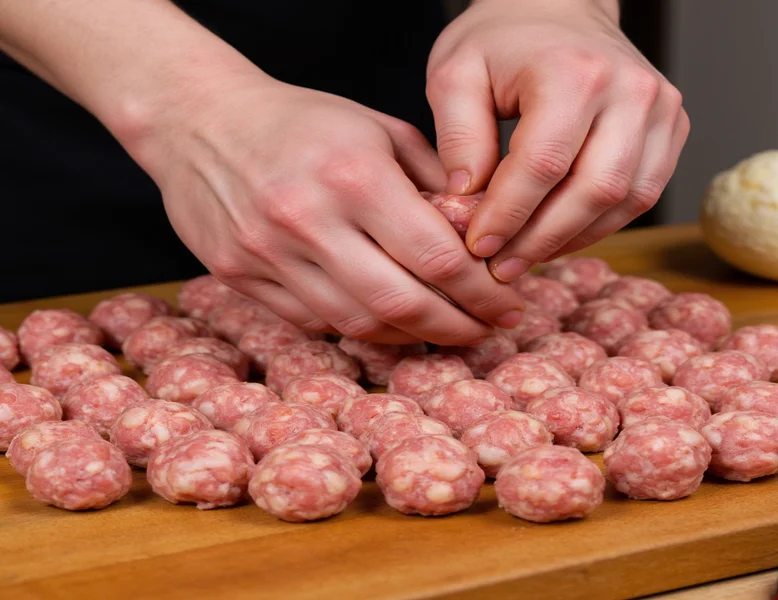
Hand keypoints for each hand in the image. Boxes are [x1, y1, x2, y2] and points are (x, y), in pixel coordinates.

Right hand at [124, 71, 524, 344]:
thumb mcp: (379, 129)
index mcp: (354, 174)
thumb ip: (433, 183)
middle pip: (401, 304)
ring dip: (411, 336)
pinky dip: (359, 328)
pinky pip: (313, 321)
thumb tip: (481, 235)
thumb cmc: (301, 121)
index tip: (507, 305)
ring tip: (443, 330)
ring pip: (357, 323)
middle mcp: (308, 219)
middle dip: (456, 327)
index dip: (483, 292)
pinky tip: (387, 322)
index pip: (437, 256)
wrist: (200, 119)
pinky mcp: (239, 275)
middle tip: (486, 330)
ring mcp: (267, 253)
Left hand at [427, 0, 689, 280]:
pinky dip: (599, 225)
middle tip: (501, 268)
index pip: (543, 164)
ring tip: (524, 257)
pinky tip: (558, 235)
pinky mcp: (670, 130)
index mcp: (573, 71)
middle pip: (593, 190)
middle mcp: (630, 89)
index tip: (477, 247)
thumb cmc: (501, 42)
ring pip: (625, 201)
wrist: (557, 9)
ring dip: (571, 239)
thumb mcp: (455, 75)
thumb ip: (457, 136)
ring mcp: (660, 109)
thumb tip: (464, 201)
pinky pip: (641, 196)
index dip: (508, 215)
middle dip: (541, 240)